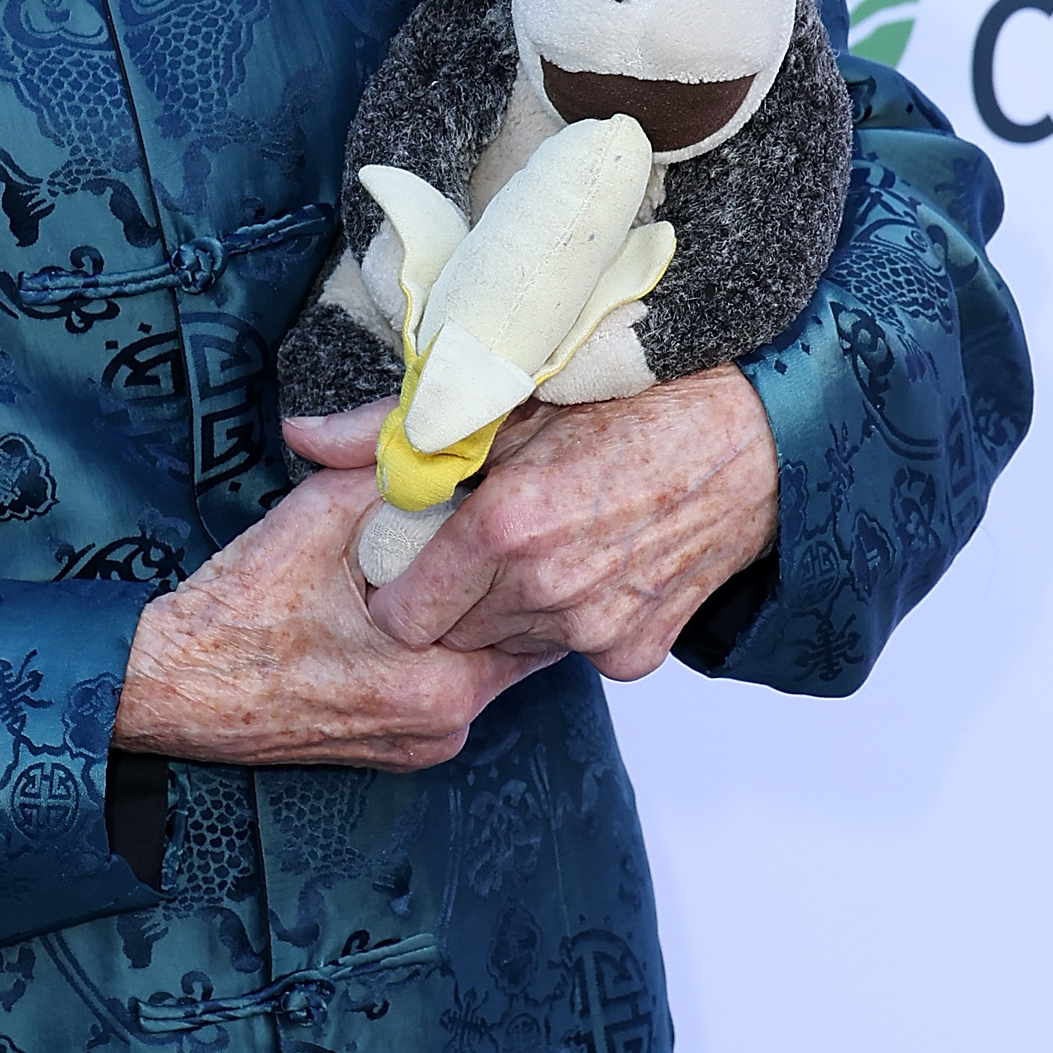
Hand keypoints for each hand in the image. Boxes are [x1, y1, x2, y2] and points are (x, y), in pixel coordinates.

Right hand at [112, 455, 519, 768]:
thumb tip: (447, 437)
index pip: (529, 610)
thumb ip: (393, 472)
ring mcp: (420, 747)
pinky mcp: (396, 752)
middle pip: (515, 642)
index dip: (519, 552)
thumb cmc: (237, 612)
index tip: (513, 510)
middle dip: (502, 585)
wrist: (170, 684)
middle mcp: (443, 727)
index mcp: (440, 681)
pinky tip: (408, 607)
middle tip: (487, 527)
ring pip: (483, 666)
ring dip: (471, 618)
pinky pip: (447, 691)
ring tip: (443, 561)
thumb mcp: (318, 515)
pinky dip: (441, 650)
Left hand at [283, 365, 777, 677]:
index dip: (402, 579)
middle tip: (487, 538)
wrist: (752, 441)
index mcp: (505, 526)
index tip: (418, 548)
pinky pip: (570, 652)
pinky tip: (595, 560)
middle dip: (454, 593)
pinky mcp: (635, 653)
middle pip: (451, 632)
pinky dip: (571, 618)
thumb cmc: (628, 402)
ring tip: (546, 540)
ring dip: (512, 605)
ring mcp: (595, 630)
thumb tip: (299, 437)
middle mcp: (547, 591)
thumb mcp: (505, 399)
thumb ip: (392, 430)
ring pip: (508, 643)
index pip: (402, 612)